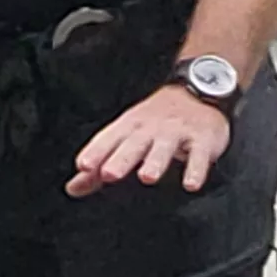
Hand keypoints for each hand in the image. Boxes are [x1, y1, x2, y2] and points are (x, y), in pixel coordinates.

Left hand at [68, 84, 230, 197]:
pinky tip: (190, 184)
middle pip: (134, 144)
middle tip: (108, 174)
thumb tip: (73, 188)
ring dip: (155, 161)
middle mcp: (151, 128)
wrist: (197, 88)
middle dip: (121, 159)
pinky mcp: (202, 138)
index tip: (83, 166)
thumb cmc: (156, 120)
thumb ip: (101, 163)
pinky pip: (199, 155)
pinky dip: (196, 169)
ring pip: (164, 147)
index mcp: (129, 126)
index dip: (96, 152)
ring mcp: (177, 132)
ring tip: (147, 176)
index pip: (109, 139)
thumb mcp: (126, 135)